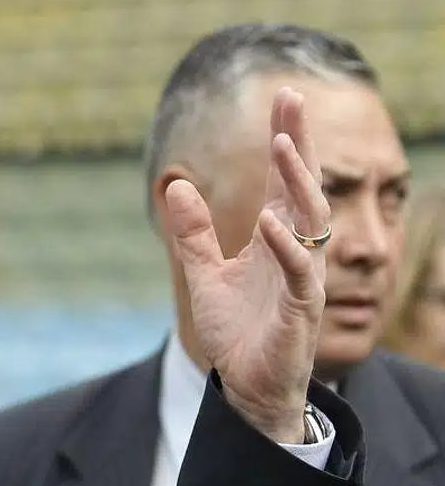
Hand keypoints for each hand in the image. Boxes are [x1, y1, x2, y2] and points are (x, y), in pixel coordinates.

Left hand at [163, 87, 330, 442]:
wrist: (248, 386)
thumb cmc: (236, 331)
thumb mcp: (205, 274)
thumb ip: (193, 233)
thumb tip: (176, 187)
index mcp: (274, 238)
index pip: (282, 180)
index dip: (283, 140)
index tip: (283, 99)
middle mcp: (294, 250)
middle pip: (303, 186)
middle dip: (297, 143)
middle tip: (292, 101)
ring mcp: (302, 276)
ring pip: (309, 220)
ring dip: (296, 182)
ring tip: (280, 146)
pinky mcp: (302, 308)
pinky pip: (299, 271)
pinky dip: (284, 245)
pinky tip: (267, 220)